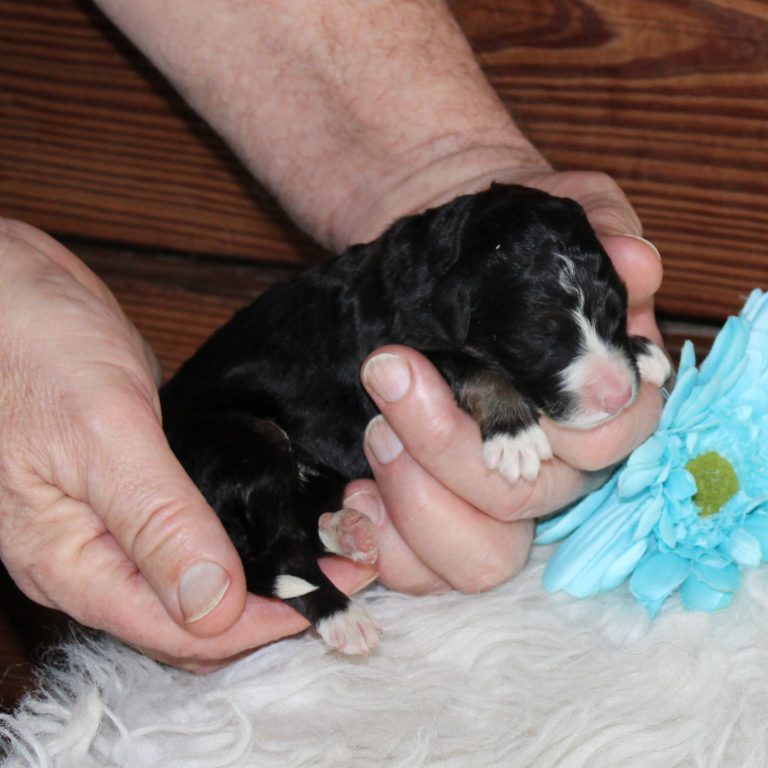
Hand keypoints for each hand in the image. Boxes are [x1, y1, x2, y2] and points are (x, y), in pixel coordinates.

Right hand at [0, 220, 375, 671]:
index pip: (178, 631)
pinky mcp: (139, 489)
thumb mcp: (103, 431)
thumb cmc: (34, 349)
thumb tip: (212, 606)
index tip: (328, 595)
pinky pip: (195, 534)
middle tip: (344, 569)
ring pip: (197, 581)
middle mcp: (91, 557)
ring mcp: (114, 524)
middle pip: (191, 619)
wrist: (10, 292)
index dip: (260, 624)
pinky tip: (282, 518)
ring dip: (261, 575)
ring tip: (328, 547)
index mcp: (70, 562)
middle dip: (270, 605)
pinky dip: (241, 538)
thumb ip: (155, 520)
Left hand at [343, 169, 665, 594]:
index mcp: (596, 407)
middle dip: (451, 447)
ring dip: (415, 500)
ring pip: (477, 557)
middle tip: (392, 373)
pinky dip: (381, 545)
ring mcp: (488, 502)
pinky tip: (352, 497)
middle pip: (526, 504)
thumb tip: (632, 264)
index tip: (490, 355)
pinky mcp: (430, 517)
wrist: (434, 271)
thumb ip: (598, 235)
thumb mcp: (550, 220)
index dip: (551, 411)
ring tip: (372, 431)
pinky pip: (418, 572)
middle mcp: (551, 469)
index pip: (604, 439)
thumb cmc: (499, 251)